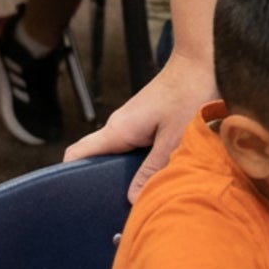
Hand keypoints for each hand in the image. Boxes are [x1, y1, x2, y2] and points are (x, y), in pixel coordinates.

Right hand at [64, 49, 216, 200]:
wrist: (198, 62)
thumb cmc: (188, 93)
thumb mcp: (174, 137)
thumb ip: (153, 168)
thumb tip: (132, 198)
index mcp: (118, 130)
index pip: (76, 155)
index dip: (69, 177)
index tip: (77, 201)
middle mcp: (119, 126)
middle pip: (95, 159)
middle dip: (101, 183)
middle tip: (113, 207)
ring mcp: (130, 122)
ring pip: (116, 154)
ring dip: (123, 173)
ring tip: (135, 195)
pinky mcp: (144, 121)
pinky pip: (131, 146)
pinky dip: (136, 162)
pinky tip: (152, 174)